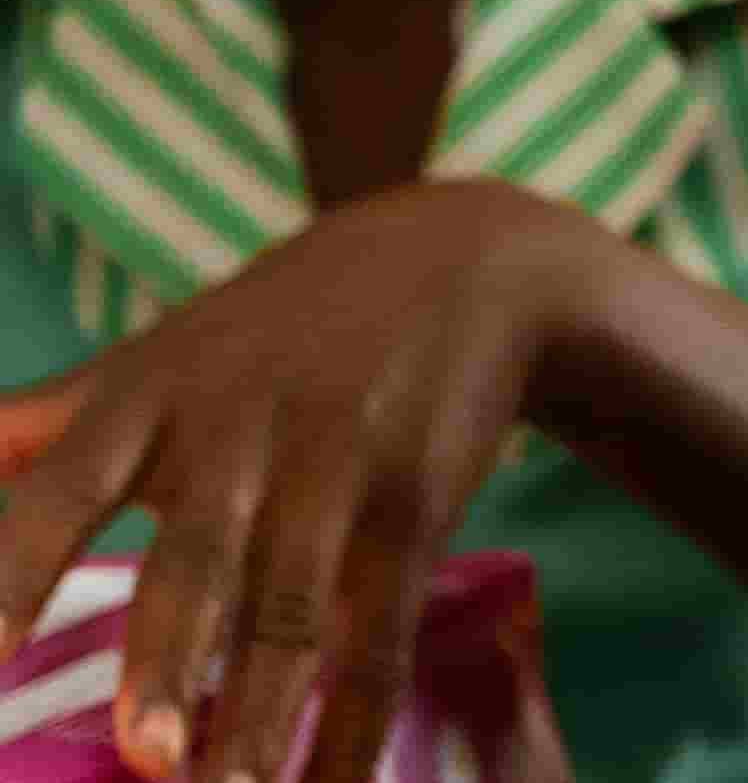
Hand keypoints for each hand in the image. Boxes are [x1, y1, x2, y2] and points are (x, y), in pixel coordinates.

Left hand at [0, 181, 629, 782]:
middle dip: (169, 660)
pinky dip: (354, 727)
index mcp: (150, 403)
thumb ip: (34, 421)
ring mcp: (339, 470)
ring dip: (262, 715)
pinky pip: (382, 634)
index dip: (10, 578)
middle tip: (144, 753)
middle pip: (199, 562)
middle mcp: (242, 435)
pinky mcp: (416, 507)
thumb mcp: (149, 355)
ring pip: (296, 612)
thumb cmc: (266, 332)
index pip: (61, 496)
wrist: (463, 256)